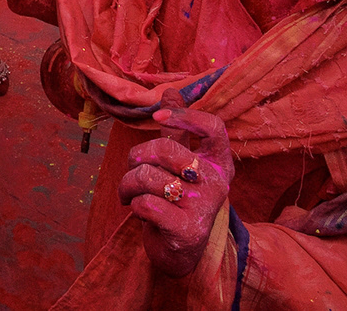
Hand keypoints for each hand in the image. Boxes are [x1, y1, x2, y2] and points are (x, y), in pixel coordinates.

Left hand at [119, 91, 233, 277]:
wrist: (182, 252)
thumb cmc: (177, 201)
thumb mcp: (179, 164)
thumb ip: (177, 130)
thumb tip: (171, 92)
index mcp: (218, 163)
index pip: (214, 128)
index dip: (185, 116)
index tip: (158, 116)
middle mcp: (217, 183)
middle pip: (167, 149)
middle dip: (137, 157)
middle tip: (131, 168)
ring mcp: (204, 207)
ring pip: (149, 177)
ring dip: (128, 184)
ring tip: (129, 193)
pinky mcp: (187, 230)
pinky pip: (146, 203)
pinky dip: (134, 205)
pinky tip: (139, 211)